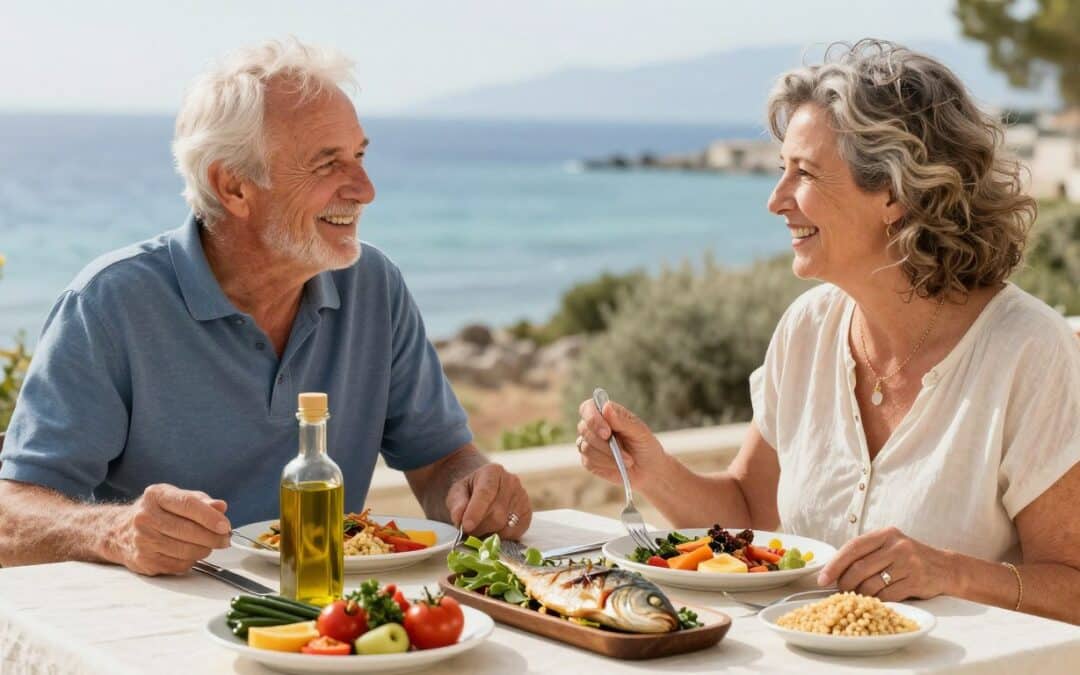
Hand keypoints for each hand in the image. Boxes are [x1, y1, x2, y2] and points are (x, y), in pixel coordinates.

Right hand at [112, 483, 231, 575]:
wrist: (120, 531)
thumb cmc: (157, 512)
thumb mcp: (177, 498)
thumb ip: (201, 501)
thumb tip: (220, 507)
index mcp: (156, 496)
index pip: (188, 505)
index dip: (210, 517)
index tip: (225, 525)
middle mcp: (145, 517)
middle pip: (188, 530)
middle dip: (213, 537)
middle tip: (225, 539)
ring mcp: (142, 540)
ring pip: (185, 550)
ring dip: (204, 550)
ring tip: (209, 545)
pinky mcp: (144, 560)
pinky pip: (178, 564)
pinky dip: (191, 560)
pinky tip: (192, 553)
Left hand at [445, 464, 530, 539]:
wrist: (485, 490)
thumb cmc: (470, 491)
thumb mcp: (457, 492)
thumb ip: (457, 504)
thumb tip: (459, 518)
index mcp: (492, 472)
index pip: (485, 493)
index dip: (475, 511)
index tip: (466, 526)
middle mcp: (511, 481)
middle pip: (496, 513)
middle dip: (479, 527)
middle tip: (469, 530)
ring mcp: (522, 496)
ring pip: (505, 525)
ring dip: (489, 532)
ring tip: (481, 527)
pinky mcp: (527, 512)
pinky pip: (515, 532)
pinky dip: (501, 536)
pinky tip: (494, 529)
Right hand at [575, 398, 666, 490]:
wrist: (648, 470)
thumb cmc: (645, 446)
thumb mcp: (640, 432)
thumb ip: (622, 420)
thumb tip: (606, 407)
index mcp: (606, 413)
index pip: (588, 408)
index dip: (593, 418)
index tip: (607, 432)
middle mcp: (594, 427)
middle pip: (584, 429)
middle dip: (603, 443)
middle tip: (622, 452)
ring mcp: (589, 444)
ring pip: (586, 447)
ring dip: (608, 456)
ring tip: (628, 461)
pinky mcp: (588, 461)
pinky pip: (589, 462)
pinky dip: (606, 465)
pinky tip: (618, 466)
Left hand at [818, 527, 955, 600]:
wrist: (945, 568)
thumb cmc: (908, 558)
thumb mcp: (889, 547)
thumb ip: (866, 553)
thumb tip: (832, 571)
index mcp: (885, 534)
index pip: (853, 547)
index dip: (834, 565)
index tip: (822, 579)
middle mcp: (897, 546)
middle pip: (859, 568)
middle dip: (845, 583)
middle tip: (840, 591)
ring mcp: (908, 563)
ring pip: (871, 584)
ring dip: (860, 594)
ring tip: (858, 596)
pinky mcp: (916, 581)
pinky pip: (887, 596)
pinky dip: (877, 601)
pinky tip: (876, 601)